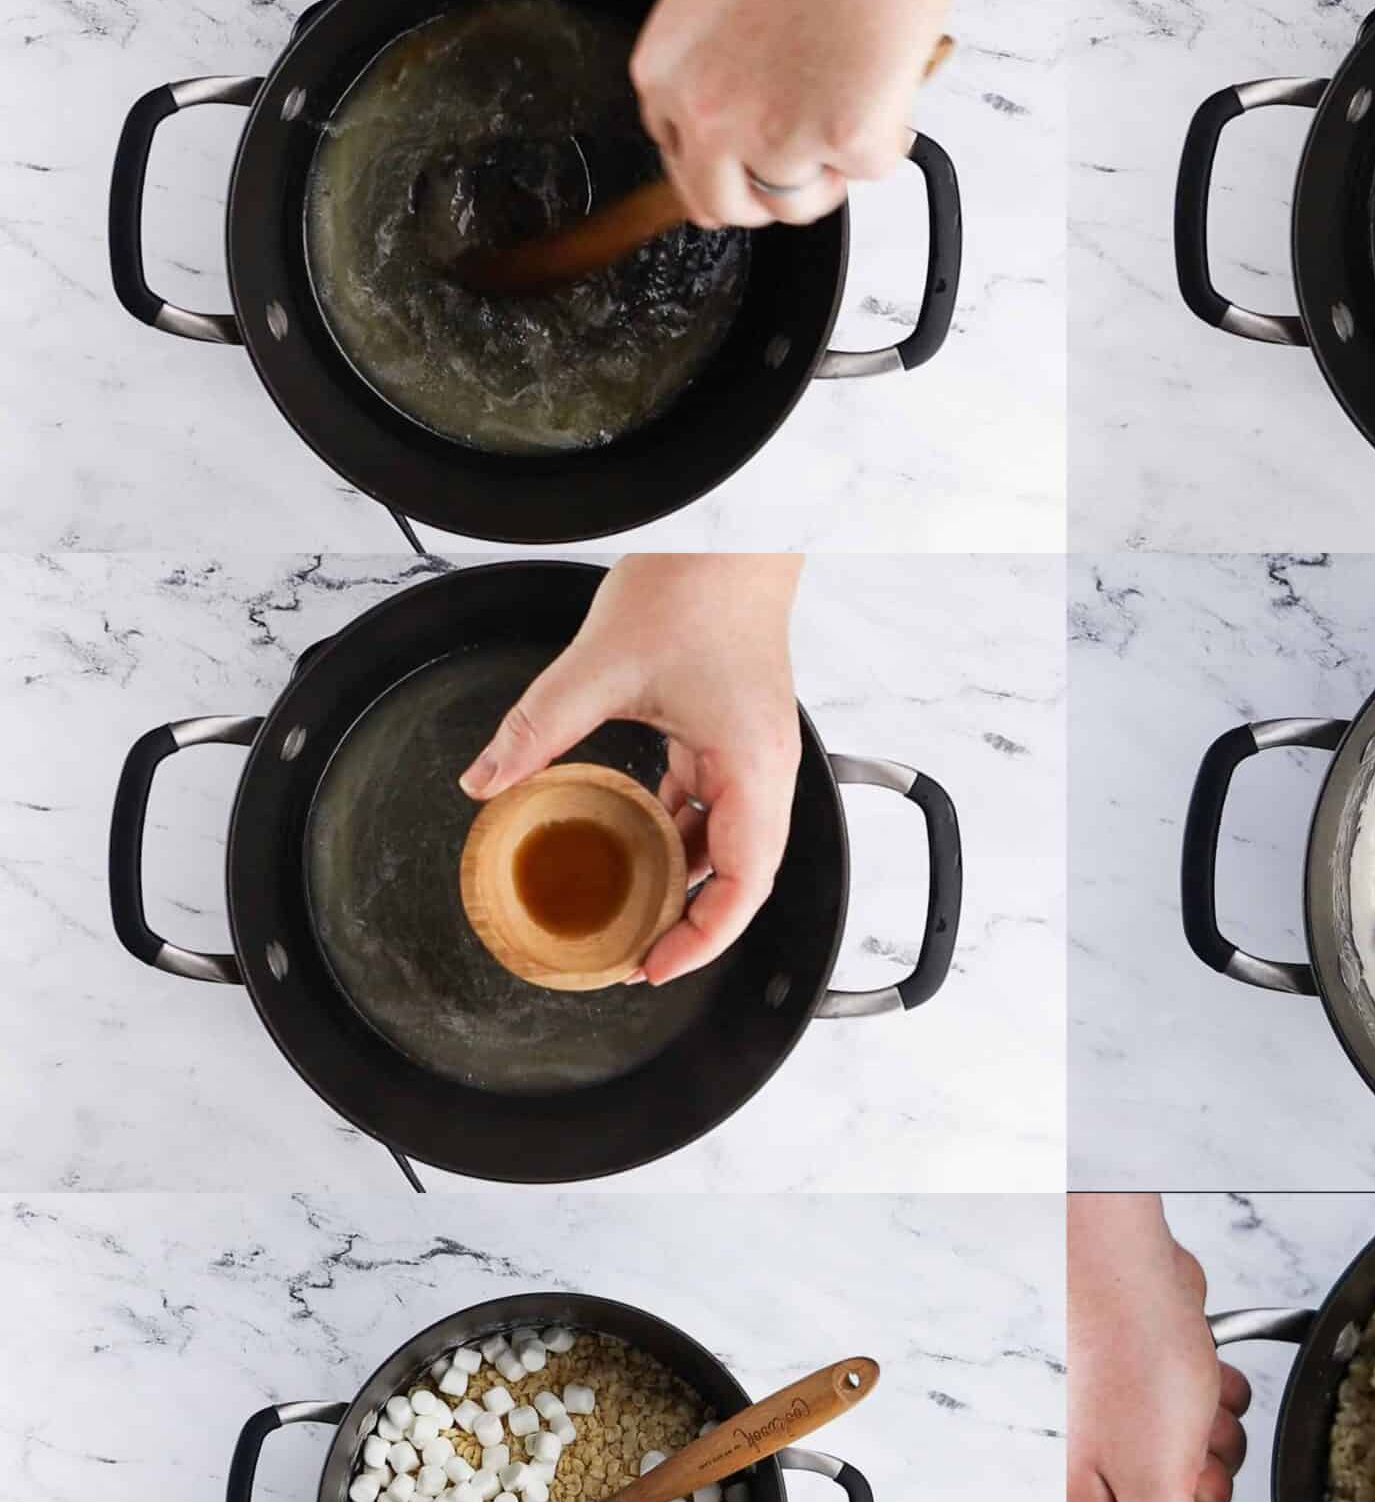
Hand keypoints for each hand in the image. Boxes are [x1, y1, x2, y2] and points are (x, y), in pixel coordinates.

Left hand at [460, 552, 803, 985]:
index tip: (654, 965)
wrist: (725, 536)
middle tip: (634, 956)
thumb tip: (484, 781)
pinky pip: (711, 811)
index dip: (702, 939)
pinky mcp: (731, 742)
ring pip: (725, 848)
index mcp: (752, 768)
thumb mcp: (598, 666)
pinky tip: (635, 847)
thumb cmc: (694, 588)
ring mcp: (750, 759)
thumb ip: (536, 730)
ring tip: (631, 915)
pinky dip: (677, 838)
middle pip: (739, 879)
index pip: (743, 885)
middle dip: (690, 925)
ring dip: (682, 883)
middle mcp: (763, 773)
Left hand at [631, 0, 977, 228]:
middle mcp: (710, 118)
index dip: (722, 162)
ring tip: (847, 98)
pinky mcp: (845, 144)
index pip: (680, 162)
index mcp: (667, 75)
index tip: (748, 156)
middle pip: (726, 205)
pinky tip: (881, 76)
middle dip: (765, 190)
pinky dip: (885, 134)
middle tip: (800, 157)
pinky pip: (869, 170)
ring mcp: (776, 139)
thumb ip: (712, 64)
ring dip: (828, 167)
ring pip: (799, 202)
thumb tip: (736, 103)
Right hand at [1068, 1195, 1248, 1501]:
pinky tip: (1201, 1377)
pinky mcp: (1165, 1398)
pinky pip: (1214, 1421)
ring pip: (1207, 1471)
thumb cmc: (1129, 1364)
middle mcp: (1110, 1478)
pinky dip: (1219, 1400)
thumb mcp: (1155, 1481)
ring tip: (1192, 1405)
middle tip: (1191, 1451)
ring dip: (1217, 1438)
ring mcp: (1138, 1435)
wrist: (1137, 1276)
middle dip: (1206, 1487)